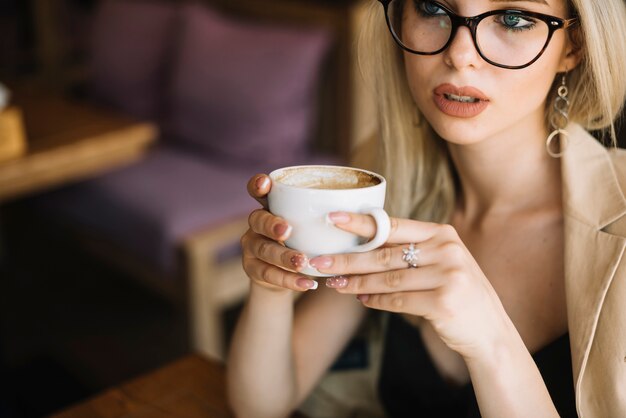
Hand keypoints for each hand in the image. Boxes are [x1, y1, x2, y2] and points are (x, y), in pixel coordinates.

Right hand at [240, 174, 318, 291]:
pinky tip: (306, 283)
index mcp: (271, 206)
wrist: (285, 276)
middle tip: (288, 230)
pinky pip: (268, 274)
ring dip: (284, 256)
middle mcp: (257, 223)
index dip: (259, 185)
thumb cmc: (305, 242)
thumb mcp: (313, 227)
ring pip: (263, 249)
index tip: (267, 183)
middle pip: (258, 219)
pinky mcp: (252, 268)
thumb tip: (364, 203)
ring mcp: (252, 246)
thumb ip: (324, 216)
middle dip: (272, 224)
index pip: (258, 190)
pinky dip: (288, 280)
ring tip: (303, 262)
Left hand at [310, 212, 515, 360]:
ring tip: (334, 283)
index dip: (360, 223)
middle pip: (384, 254)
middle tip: (319, 261)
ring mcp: (448, 276)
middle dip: (348, 259)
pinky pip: (397, 300)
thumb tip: (362, 246)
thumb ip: (410, 251)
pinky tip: (360, 298)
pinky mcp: (443, 302)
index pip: (393, 226)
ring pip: (387, 279)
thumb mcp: (442, 262)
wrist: (490, 331)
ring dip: (356, 282)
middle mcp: (447, 250)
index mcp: (443, 234)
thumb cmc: (458, 292)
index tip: (332, 219)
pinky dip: (375, 300)